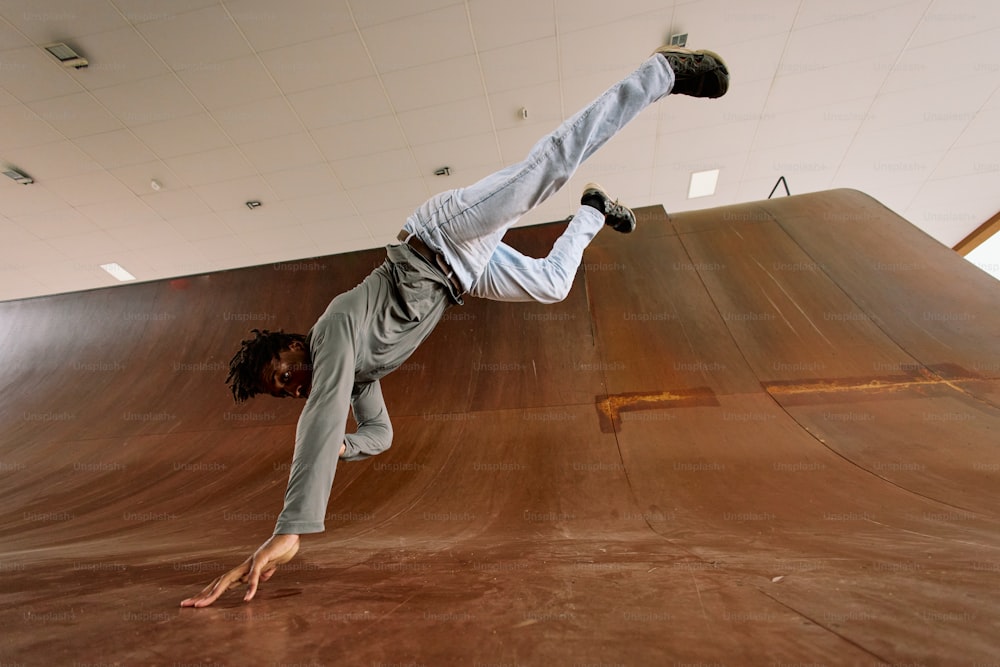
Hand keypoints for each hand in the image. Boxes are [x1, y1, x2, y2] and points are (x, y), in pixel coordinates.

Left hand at [179, 533, 299, 607]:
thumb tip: (262, 579)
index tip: (193, 604)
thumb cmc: (279, 551)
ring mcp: (250, 563)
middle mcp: (242, 567)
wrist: (290, 536)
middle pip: (217, 583)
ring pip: (227, 580)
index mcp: (243, 571)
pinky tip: (247, 599)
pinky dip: (250, 587)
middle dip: (201, 595)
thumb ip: (264, 573)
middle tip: (184, 605)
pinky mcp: (262, 560)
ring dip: (213, 593)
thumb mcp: (270, 567)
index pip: (220, 584)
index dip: (206, 594)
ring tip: (201, 605)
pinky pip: (254, 576)